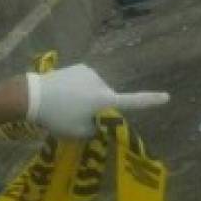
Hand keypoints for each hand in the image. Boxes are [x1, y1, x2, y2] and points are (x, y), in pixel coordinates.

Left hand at [26, 64, 169, 137]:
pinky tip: (64, 94)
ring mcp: (91, 73)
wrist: (34, 95)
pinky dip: (80, 89)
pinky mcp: (80, 67)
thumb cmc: (58, 118)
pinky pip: (86, 81)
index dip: (151, 101)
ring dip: (89, 98)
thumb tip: (101, 122)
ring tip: (67, 105)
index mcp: (105, 99)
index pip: (133, 102)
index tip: (167, 97)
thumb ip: (96, 129)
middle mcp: (102, 83)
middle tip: (79, 119)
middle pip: (109, 99)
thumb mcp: (79, 133)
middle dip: (101, 108)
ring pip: (97, 90)